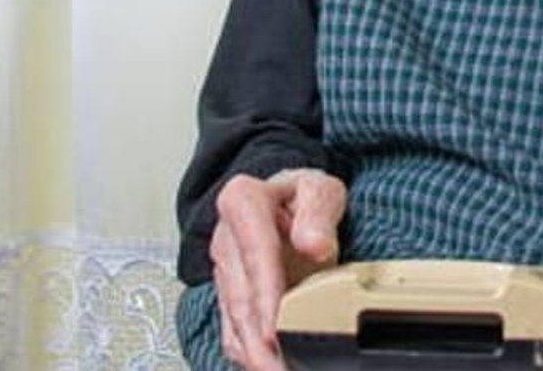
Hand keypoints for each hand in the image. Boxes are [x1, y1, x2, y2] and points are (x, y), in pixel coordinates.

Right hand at [210, 168, 346, 369]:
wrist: (284, 199)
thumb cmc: (301, 197)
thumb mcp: (319, 189)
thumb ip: (317, 214)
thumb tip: (314, 243)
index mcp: (243, 201)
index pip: (256, 252)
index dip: (265, 294)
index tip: (275, 329)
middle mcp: (226, 237)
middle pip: (241, 295)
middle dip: (258, 338)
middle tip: (277, 367)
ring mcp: (223, 268)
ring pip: (234, 318)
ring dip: (253, 353)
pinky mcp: (228, 294)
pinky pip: (232, 329)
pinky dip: (248, 353)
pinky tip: (265, 366)